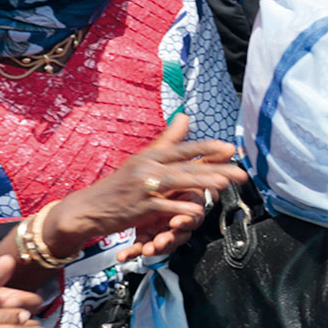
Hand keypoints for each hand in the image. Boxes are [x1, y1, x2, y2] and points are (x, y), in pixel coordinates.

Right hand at [53, 115, 243, 262]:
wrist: (87, 208)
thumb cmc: (119, 185)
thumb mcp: (141, 160)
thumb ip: (167, 141)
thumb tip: (185, 116)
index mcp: (150, 156)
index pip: (184, 149)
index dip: (208, 148)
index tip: (230, 148)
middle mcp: (147, 168)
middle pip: (187, 167)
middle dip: (216, 169)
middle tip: (240, 173)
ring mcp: (143, 188)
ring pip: (177, 183)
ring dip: (201, 183)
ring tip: (222, 184)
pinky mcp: (140, 208)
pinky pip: (164, 207)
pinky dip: (180, 209)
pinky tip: (197, 210)